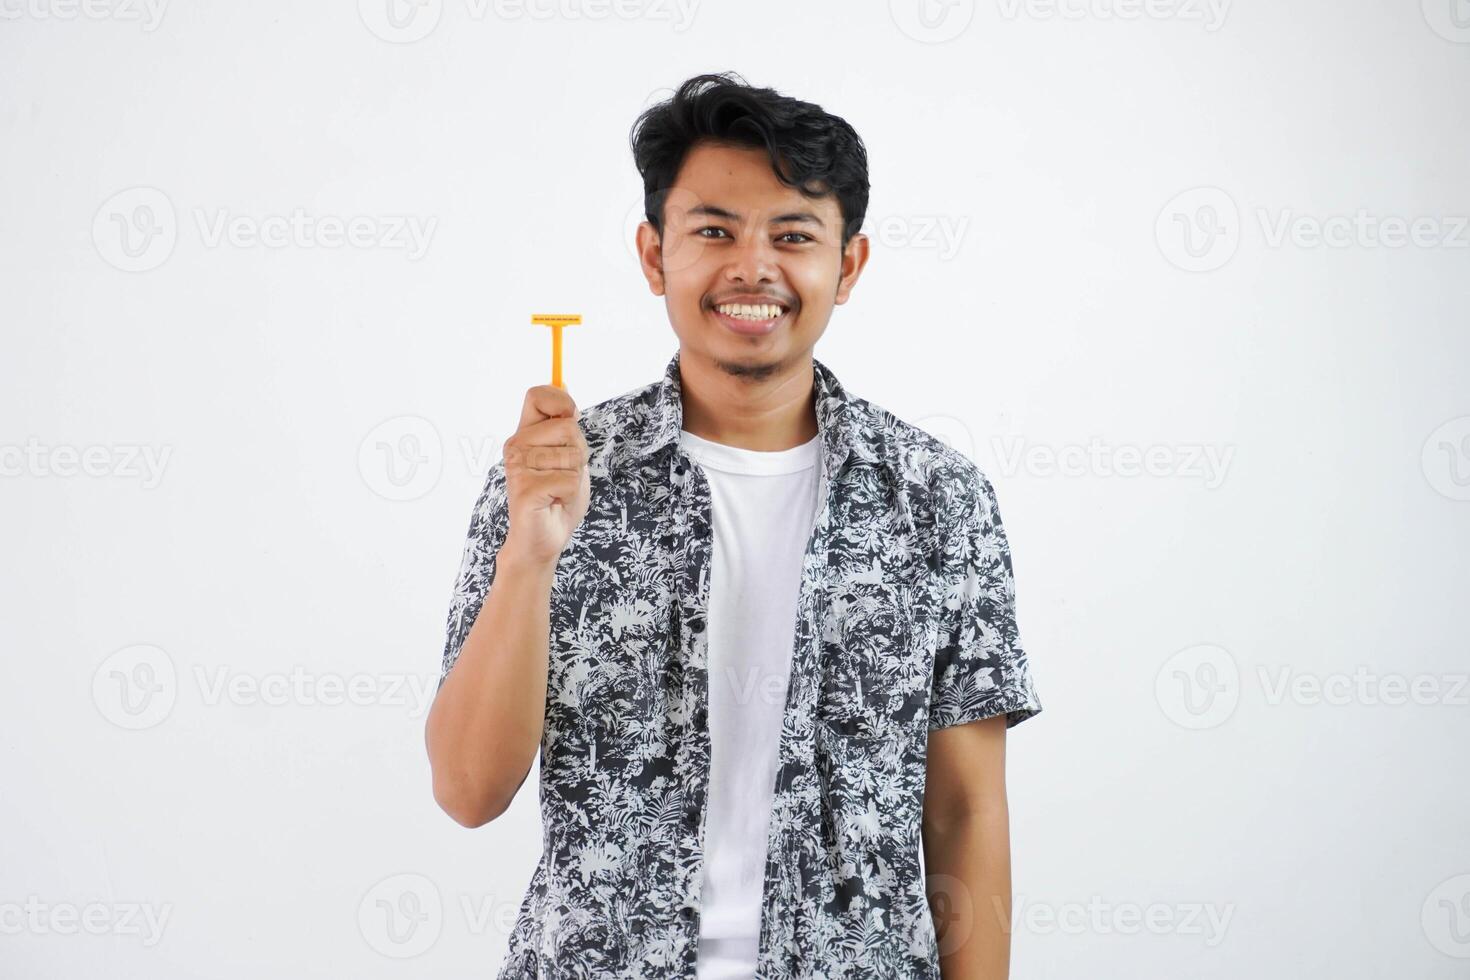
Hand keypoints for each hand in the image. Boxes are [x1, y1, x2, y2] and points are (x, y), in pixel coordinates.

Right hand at [498, 385, 590, 567]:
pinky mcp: (525, 489)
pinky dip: (571, 495)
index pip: (538, 395)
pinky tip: (554, 503)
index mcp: (525, 434)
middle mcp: (516, 446)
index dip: (561, 401)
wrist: (543, 541)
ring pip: (573, 455)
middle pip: (569, 428)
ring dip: (575, 477)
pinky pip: (568, 480)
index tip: (570, 418)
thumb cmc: (556, 498)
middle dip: (579, 454)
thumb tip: (563, 384)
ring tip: (558, 491)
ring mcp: (517, 467)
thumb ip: (564, 425)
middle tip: (563, 475)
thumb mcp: (567, 455)